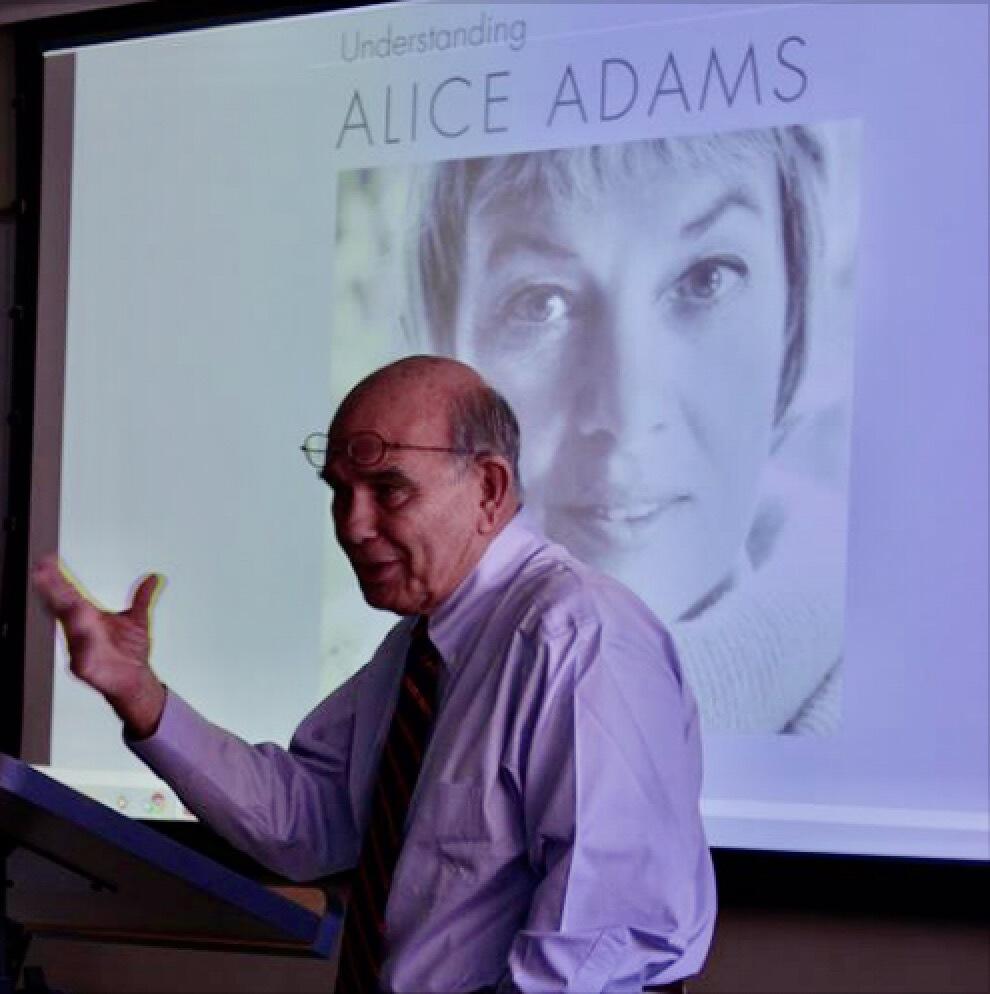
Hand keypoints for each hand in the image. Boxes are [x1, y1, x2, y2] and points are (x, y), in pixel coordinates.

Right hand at [32, 555, 166, 738]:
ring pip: (73, 630)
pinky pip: (81, 657)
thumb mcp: (138, 620)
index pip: (71, 593)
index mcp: (90, 618)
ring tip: (70, 600)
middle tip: (43, 574)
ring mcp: (81, 650)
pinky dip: (82, 647)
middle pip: (66, 607)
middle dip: (54, 591)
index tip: (47, 562)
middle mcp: (81, 632)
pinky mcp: (86, 669)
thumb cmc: (129, 653)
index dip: (58, 578)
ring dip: (70, 616)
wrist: (134, 681)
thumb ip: (142, 598)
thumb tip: (153, 579)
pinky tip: (81, 636)